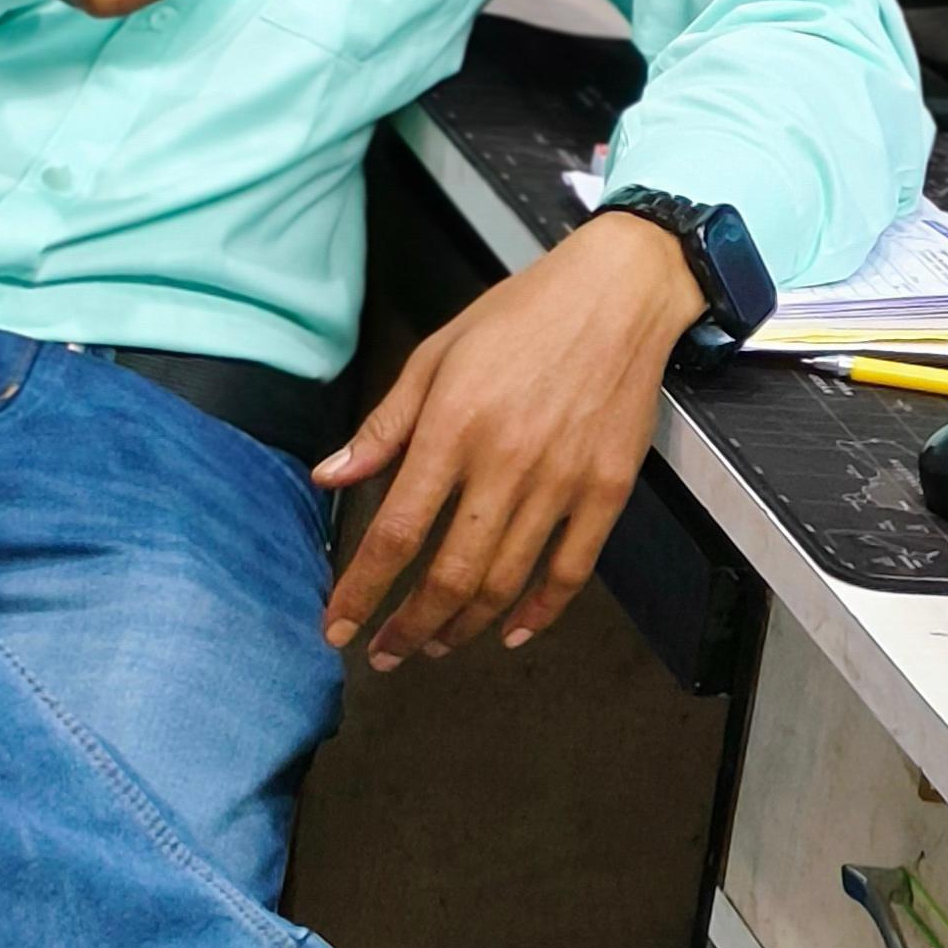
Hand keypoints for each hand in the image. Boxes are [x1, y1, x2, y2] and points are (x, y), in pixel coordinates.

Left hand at [317, 214, 707, 667]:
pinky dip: (540, 612)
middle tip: (386, 653)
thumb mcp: (436, 354)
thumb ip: (384, 426)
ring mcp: (561, 483)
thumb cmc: (520, 316)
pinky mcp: (607, 491)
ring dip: (464, 627)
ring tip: (435, 645)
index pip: (394, 532)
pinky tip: (512, 632)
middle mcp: (506, 464)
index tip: (338, 627)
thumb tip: (330, 477)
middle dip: (409, 626)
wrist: (616, 294)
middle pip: (449, 575)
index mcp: (453, 428)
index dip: (361, 591)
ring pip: (505, 583)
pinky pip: (570, 571)